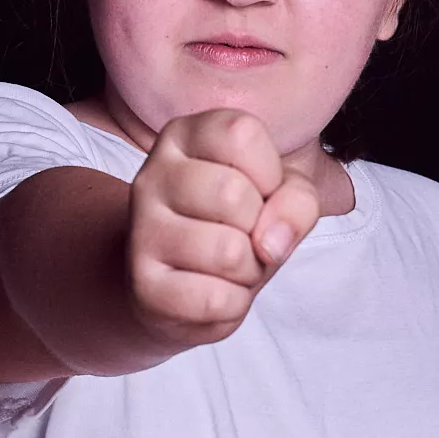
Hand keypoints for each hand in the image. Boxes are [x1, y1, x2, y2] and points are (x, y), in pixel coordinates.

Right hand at [124, 108, 324, 349]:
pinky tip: (210, 291)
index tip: (256, 190)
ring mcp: (141, 231)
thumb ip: (297, 201)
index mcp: (183, 136)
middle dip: (259, 228)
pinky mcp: (143, 286)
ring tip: (228, 266)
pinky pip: (215, 299)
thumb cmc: (237, 227)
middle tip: (242, 235)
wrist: (183, 286)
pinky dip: (231, 303)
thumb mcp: (280, 196)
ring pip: (228, 251)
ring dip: (248, 270)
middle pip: (233, 195)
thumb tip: (270, 242)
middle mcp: (152, 175)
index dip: (269, 172)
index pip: (241, 134)